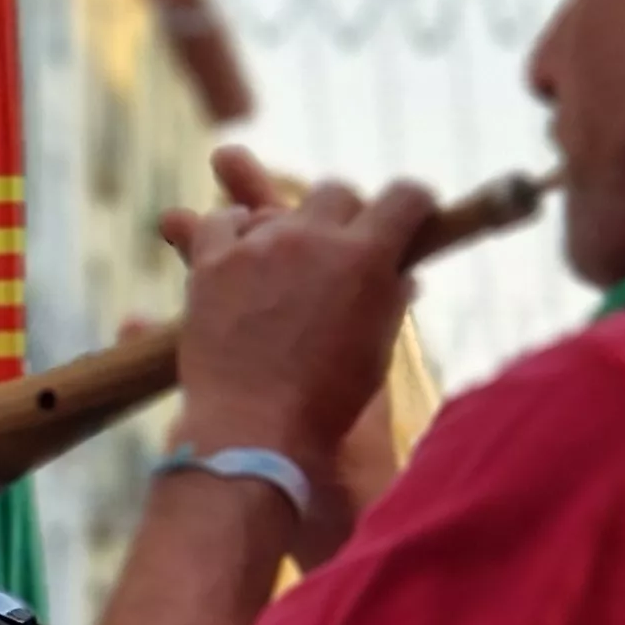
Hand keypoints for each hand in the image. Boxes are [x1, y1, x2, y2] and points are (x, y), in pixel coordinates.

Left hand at [160, 145, 431, 515]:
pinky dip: (230, 233)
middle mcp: (313, 237)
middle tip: (339, 245)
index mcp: (367, 255)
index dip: (412, 205)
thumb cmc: (328, 400)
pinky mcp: (212, 261)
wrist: (257, 431)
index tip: (409, 216)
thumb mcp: (378, 347)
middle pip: (336, 192)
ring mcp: (259, 245)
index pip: (405, 197)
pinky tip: (237, 254)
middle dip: (344, 214)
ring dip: (284, 225)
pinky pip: (220, 222)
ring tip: (283, 259)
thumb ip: (391, 299)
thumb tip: (402, 274)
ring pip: (274, 205)